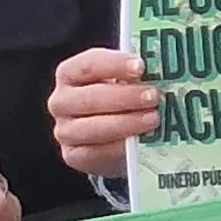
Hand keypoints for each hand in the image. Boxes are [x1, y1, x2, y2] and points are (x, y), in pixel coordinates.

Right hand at [46, 49, 159, 180]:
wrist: (111, 137)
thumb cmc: (118, 100)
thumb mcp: (122, 81)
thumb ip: (132, 75)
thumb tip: (160, 71)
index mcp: (69, 74)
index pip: (87, 65)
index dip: (114, 64)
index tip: (141, 66)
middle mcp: (61, 101)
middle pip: (90, 98)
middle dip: (125, 97)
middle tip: (153, 96)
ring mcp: (64, 130)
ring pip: (91, 127)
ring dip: (125, 123)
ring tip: (153, 119)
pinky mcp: (73, 155)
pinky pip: (94, 152)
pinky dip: (118, 147)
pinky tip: (138, 142)